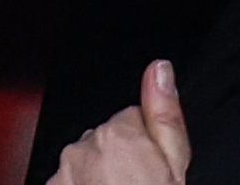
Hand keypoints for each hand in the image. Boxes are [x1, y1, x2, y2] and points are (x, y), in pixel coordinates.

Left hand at [47, 62, 193, 183]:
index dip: (146, 143)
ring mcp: (64, 171)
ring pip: (84, 161)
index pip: (131, 118)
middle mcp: (83, 146)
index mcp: (118, 134)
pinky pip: (68, 181)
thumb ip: (164, 114)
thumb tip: (160, 67)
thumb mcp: (175, 165)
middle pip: (105, 139)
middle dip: (120, 157)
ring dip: (98, 175)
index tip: (153, 166)